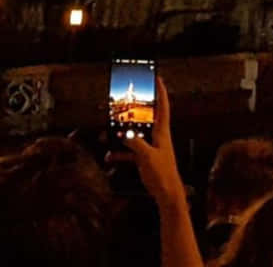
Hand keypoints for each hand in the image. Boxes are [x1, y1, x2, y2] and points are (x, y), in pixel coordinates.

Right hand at [118, 78, 181, 204]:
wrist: (167, 194)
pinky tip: (109, 156)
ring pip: (133, 135)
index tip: (157, 77)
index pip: (162, 107)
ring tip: (106, 134)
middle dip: (132, 111)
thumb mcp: (147, 156)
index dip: (160, 91)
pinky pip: (129, 151)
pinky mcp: (144, 158)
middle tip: (121, 103)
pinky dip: (119, 152)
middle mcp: (156, 136)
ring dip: (120, 134)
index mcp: (162, 132)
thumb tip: (124, 133)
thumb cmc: (163, 174)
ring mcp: (150, 147)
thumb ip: (135, 143)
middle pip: (144, 118)